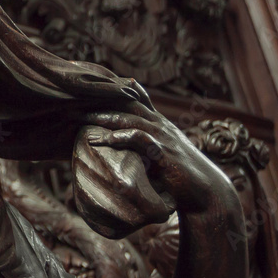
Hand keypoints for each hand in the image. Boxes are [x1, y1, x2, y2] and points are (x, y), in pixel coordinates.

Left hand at [83, 104, 235, 214]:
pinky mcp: (165, 153)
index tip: (87, 85)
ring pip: (131, 119)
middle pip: (127, 104)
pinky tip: (104, 138)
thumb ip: (141, 143)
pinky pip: (141, 139)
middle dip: (101, 100)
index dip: (113, 89)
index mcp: (157, 122)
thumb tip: (115, 141)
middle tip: (74, 99)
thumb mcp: (158, 153)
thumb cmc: (178, 174)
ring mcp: (163, 137)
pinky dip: (121, 137)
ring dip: (104, 117)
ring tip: (81, 117)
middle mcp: (160, 125)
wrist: (204, 192)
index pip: (134, 97)